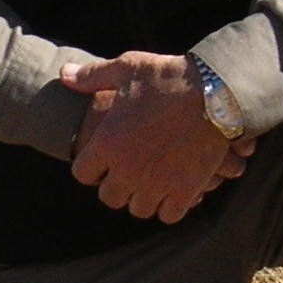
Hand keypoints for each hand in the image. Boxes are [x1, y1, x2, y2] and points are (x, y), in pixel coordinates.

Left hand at [61, 52, 252, 223]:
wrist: (218, 90)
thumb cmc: (169, 76)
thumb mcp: (128, 68)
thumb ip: (93, 76)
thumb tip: (64, 75)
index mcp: (108, 142)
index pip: (83, 173)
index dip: (91, 167)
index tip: (102, 160)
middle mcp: (127, 169)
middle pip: (110, 197)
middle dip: (116, 186)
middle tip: (129, 172)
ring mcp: (157, 183)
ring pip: (139, 209)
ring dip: (143, 198)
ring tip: (152, 181)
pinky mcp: (185, 190)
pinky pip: (169, 215)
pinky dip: (170, 206)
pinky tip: (175, 190)